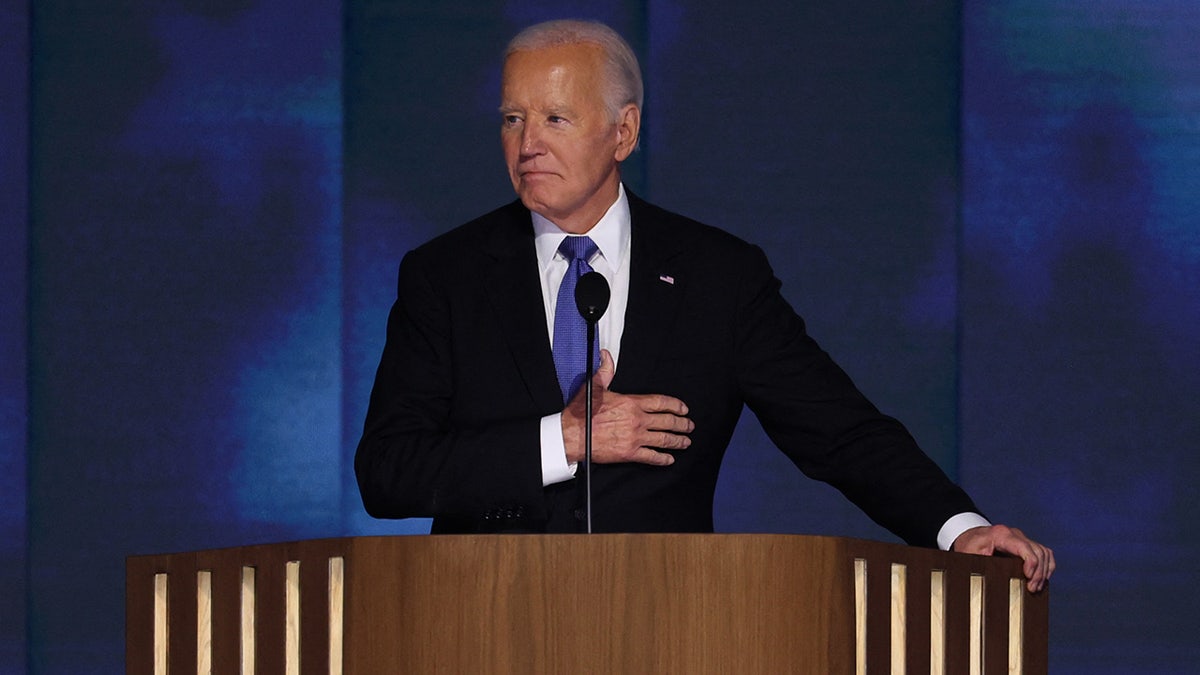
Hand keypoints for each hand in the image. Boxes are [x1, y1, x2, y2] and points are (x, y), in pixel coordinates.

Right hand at [562, 349, 692, 465]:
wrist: (572, 435)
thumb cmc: (582, 414)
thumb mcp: (594, 387)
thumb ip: (604, 372)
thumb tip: (606, 357)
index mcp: (631, 403)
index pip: (661, 402)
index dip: (676, 405)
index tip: (684, 409)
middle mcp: (637, 420)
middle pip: (667, 421)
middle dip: (682, 424)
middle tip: (689, 425)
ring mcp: (635, 437)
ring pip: (664, 439)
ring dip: (678, 441)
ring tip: (685, 442)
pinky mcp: (630, 453)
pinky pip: (652, 457)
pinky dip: (663, 459)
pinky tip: (669, 459)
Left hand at [952, 524, 1055, 592]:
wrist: (968, 535)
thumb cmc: (968, 546)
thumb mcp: (967, 555)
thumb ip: (977, 565)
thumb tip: (986, 583)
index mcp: (1001, 534)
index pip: (1025, 548)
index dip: (1032, 565)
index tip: (1028, 580)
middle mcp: (1015, 534)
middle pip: (1038, 552)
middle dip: (1039, 573)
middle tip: (1032, 589)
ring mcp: (1022, 538)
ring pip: (1044, 552)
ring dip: (1044, 571)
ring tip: (1036, 587)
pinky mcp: (1026, 544)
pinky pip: (1044, 552)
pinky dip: (1047, 566)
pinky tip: (1043, 578)